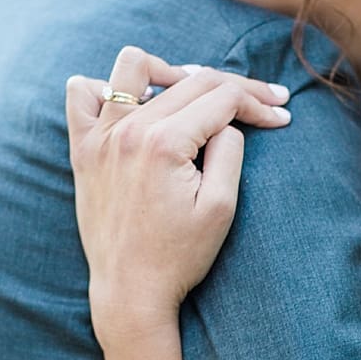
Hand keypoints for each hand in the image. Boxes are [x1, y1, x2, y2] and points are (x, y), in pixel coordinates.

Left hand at [65, 47, 291, 345]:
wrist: (130, 291)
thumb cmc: (180, 255)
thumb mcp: (220, 206)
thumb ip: (229, 150)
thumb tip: (226, 119)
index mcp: (165, 142)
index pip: (223, 96)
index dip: (258, 103)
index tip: (281, 117)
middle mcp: (128, 131)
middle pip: (191, 80)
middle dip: (236, 88)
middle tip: (265, 103)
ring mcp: (100, 138)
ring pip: (132, 67)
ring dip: (169, 70)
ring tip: (193, 90)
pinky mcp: (83, 151)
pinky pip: (79, 96)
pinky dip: (104, 87)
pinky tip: (132, 101)